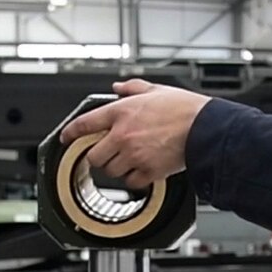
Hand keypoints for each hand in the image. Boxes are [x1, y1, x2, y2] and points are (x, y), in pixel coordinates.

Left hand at [58, 80, 211, 190]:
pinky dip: (134, 179)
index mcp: (121, 112)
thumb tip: (118, 88)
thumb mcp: (155, 90)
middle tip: (108, 152)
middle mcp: (123, 135)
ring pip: (111, 171)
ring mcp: (134, 155)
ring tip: (130, 159)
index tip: (66, 137)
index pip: (85, 124)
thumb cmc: (184, 109)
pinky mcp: (148, 171)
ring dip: (117, 167)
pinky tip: (142, 169)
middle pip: (94, 156)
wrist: (205, 128)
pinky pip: (131, 182)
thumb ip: (132, 88)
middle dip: (99, 156)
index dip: (70, 132)